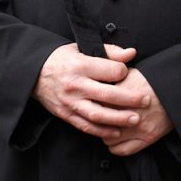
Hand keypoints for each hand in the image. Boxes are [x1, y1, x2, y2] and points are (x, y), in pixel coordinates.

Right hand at [32, 43, 150, 139]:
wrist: (34, 73)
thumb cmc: (62, 58)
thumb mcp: (82, 48)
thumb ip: (109, 52)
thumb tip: (132, 53)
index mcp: (81, 65)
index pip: (110, 71)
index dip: (123, 72)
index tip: (128, 73)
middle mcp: (76, 85)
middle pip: (108, 95)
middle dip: (130, 99)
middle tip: (146, 101)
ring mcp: (71, 102)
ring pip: (98, 115)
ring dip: (119, 119)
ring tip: (135, 119)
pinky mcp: (66, 115)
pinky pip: (86, 126)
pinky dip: (102, 131)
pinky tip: (116, 132)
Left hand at [102, 68, 172, 156]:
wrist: (178, 90)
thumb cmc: (155, 79)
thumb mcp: (132, 71)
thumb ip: (115, 75)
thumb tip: (101, 79)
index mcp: (122, 94)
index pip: (97, 104)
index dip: (94, 104)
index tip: (95, 104)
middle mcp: (128, 112)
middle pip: (100, 122)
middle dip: (98, 119)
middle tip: (100, 116)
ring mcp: (137, 127)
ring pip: (107, 138)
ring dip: (106, 133)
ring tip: (110, 127)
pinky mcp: (147, 138)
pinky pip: (121, 150)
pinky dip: (115, 146)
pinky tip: (117, 138)